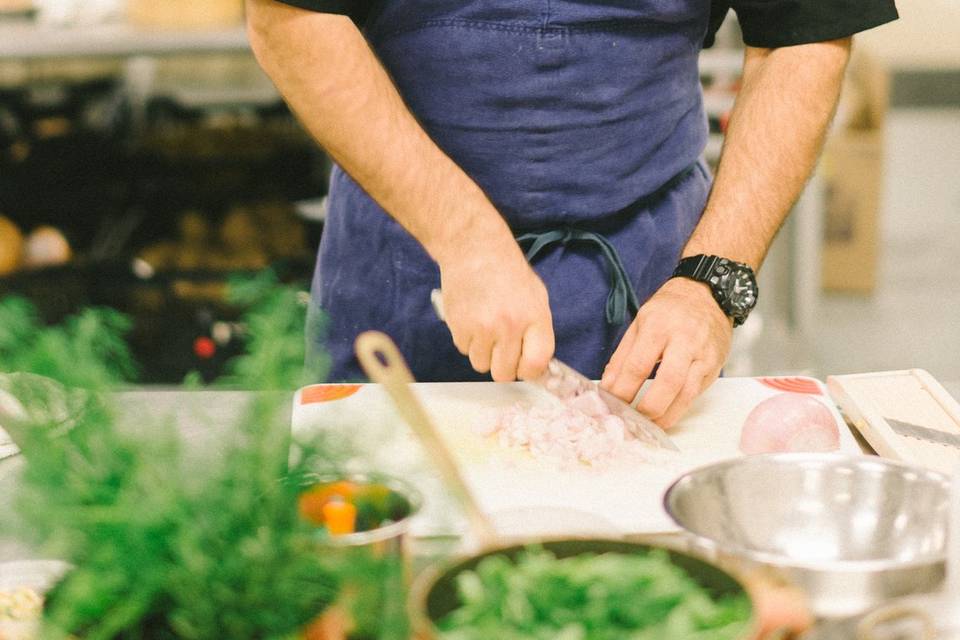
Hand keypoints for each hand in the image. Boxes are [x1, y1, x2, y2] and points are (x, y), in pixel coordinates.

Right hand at [438, 239, 553, 381]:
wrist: (474, 248)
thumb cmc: (508, 271)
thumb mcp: (536, 296)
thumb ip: (537, 331)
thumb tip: (535, 364)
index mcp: (534, 318)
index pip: (536, 364)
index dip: (529, 371)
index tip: (524, 366)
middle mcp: (509, 326)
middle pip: (504, 373)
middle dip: (503, 366)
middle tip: (502, 349)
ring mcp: (482, 328)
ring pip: (481, 365)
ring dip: (483, 353)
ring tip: (485, 330)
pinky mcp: (458, 326)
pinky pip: (464, 350)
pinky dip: (468, 341)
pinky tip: (472, 320)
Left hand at [600, 277, 731, 428]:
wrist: (707, 295)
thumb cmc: (669, 310)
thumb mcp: (639, 324)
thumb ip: (622, 357)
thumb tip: (608, 388)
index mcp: (658, 326)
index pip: (638, 365)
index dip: (623, 390)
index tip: (612, 405)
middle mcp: (684, 340)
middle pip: (668, 382)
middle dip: (649, 407)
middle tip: (634, 420)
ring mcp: (703, 355)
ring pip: (687, 393)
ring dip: (667, 416)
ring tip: (649, 426)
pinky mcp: (715, 366)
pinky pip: (697, 393)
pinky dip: (680, 408)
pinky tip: (667, 415)